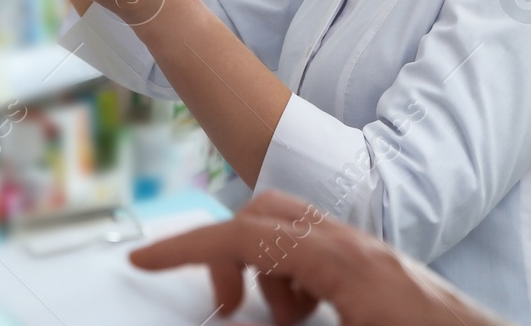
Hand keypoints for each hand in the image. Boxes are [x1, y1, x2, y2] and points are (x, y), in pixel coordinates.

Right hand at [130, 191, 504, 325]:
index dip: (188, 246)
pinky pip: (321, 259)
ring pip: (293, 237)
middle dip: (230, 256)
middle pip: (266, 216)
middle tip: (223, 308)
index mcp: (343, 261)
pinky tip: (311, 322)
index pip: (245, 234)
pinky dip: (299, 286)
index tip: (146, 258)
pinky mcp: (384, 273)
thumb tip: (229, 323)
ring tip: (281, 325)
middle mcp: (358, 245)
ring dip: (269, 278)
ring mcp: (373, 254)